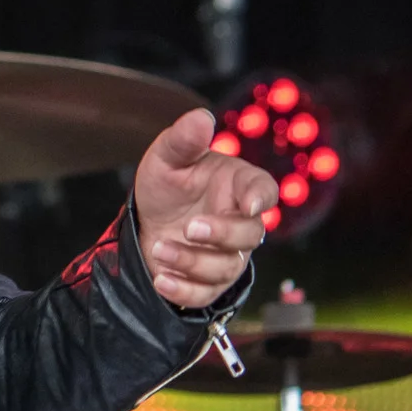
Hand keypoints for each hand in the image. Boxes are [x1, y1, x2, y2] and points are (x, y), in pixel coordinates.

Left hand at [132, 107, 274, 308]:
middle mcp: (240, 221)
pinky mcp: (209, 281)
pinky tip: (162, 280)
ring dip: (192, 261)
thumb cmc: (168, 183)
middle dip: (222, 234)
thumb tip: (202, 116)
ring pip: (226, 267)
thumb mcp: (167, 157)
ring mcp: (228, 254)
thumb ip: (183, 139)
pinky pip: (206, 294)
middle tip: (190, 227)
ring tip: (160, 248)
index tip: (251, 204)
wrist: (146, 218)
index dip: (262, 198)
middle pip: (251, 235)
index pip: (264, 190)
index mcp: (238, 185)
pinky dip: (184, 291)